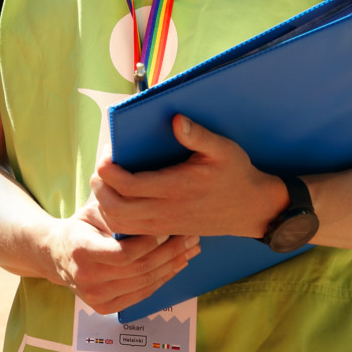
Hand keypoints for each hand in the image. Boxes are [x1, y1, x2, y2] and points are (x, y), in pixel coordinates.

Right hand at [42, 206, 198, 315]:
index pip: (124, 253)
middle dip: (170, 253)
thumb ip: (118, 209)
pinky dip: (161, 280)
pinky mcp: (103, 307)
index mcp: (81, 250)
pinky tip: (175, 266)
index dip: (151, 243)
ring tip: (190, 250)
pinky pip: (141, 295)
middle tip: (191, 237)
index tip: (169, 227)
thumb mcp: (94, 210)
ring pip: (144, 284)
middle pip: (139, 270)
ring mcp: (94, 296)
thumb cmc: (81, 226)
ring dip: (172, 267)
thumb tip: (150, 200)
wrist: (56, 254)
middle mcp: (85, 278)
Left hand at [91, 113, 286, 238]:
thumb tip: (175, 120)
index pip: (125, 184)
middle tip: (103, 166)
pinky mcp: (164, 230)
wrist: (252, 209)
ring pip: (117, 222)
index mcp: (175, 188)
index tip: (110, 151)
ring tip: (109, 179)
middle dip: (99, 185)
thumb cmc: (236, 174)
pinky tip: (120, 196)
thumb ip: (197, 135)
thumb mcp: (223, 149)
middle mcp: (164, 210)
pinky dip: (115, 215)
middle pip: (112, 207)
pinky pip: (128, 230)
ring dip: (104, 201)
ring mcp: (162, 224)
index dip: (107, 168)